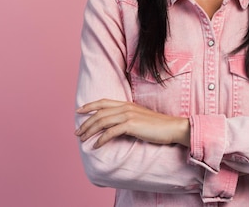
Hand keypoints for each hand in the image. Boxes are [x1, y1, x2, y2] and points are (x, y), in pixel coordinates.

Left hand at [75, 99, 190, 148]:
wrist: (172, 127)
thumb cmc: (157, 125)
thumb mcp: (139, 118)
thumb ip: (127, 118)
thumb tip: (115, 125)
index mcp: (127, 104)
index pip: (103, 102)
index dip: (89, 106)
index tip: (79, 111)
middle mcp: (125, 107)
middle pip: (100, 113)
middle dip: (86, 123)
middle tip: (77, 133)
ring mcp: (128, 115)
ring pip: (102, 121)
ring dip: (90, 131)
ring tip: (83, 139)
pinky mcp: (131, 125)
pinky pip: (111, 132)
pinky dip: (101, 139)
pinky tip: (96, 146)